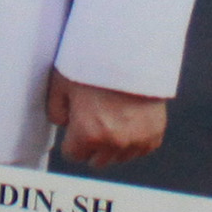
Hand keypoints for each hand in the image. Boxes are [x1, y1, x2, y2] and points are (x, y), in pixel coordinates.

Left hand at [48, 73, 168, 166]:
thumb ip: (57, 110)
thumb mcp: (61, 83)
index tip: (76, 127)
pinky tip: (130, 118)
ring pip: (120, 157)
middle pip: (97, 160)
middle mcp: (113, 143)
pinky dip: (135, 138)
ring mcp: (136, 140)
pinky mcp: (155, 134)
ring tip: (114, 117)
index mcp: (87, 134)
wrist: (133, 50)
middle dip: (92, 144)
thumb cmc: (95, 62)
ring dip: (115, 144)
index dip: (71, 140)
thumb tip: (63, 123)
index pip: (73, 155)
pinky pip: (141, 148)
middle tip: (94, 120)